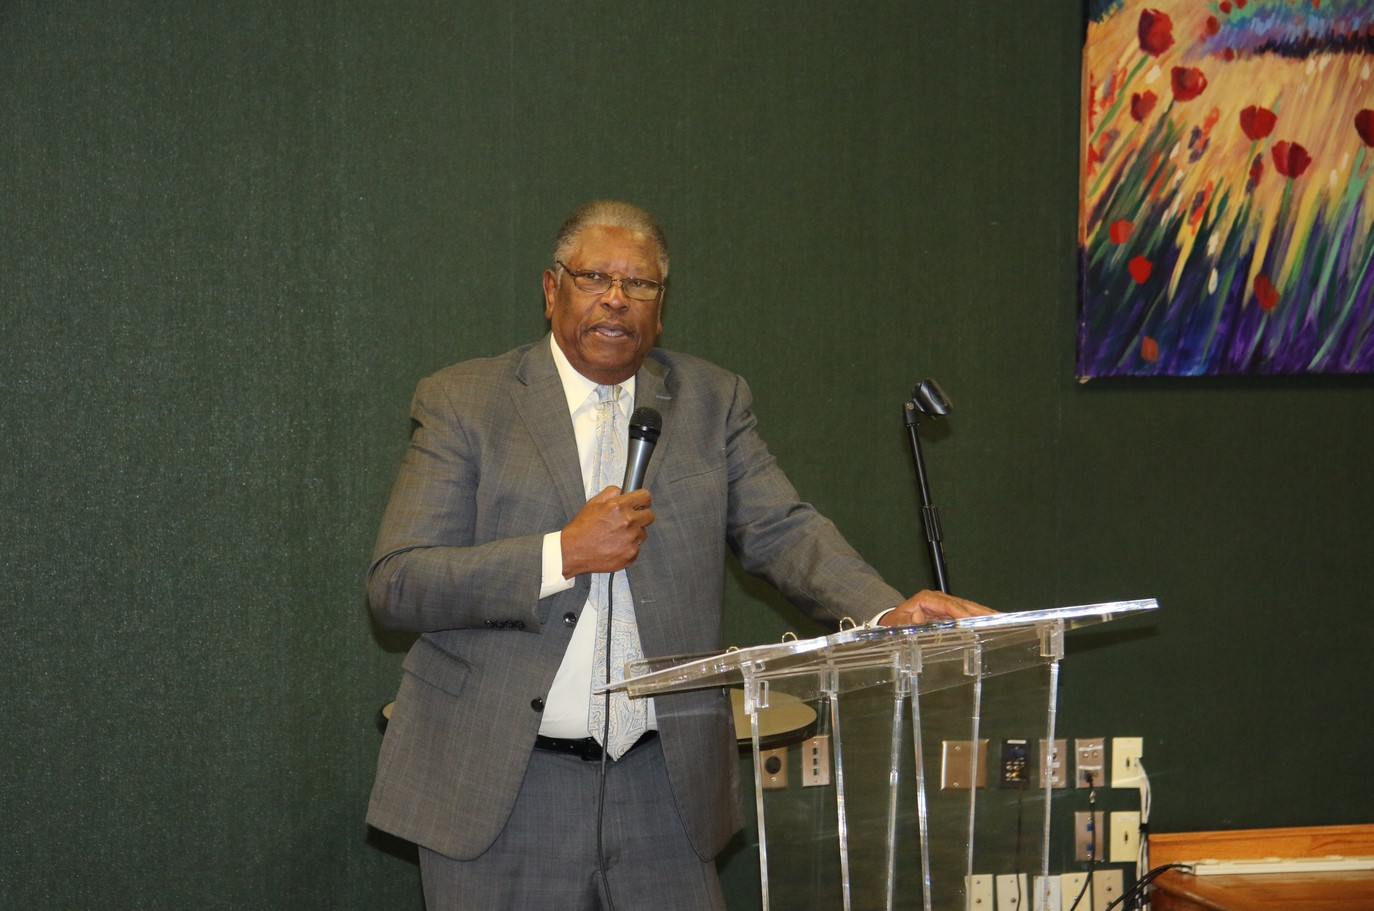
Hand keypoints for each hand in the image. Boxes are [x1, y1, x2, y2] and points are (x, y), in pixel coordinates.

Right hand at [560, 486, 654, 577]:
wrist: (574, 551)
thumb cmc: (582, 529)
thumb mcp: (593, 503)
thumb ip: (611, 493)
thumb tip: (622, 490)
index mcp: (619, 507)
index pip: (645, 497)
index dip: (644, 499)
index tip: (643, 502)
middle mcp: (628, 522)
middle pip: (649, 516)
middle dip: (641, 516)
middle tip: (630, 519)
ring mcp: (631, 539)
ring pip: (643, 533)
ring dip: (635, 533)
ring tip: (618, 534)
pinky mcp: (631, 554)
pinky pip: (637, 547)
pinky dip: (629, 546)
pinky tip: (616, 545)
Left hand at [878, 590, 995, 626]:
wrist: (891, 623)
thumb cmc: (894, 624)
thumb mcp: (896, 624)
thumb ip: (905, 622)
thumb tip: (917, 618)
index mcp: (926, 599)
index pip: (948, 605)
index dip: (961, 613)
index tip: (972, 621)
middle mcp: (938, 599)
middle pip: (962, 603)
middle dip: (980, 611)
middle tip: (998, 618)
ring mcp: (944, 605)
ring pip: (967, 607)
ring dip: (984, 613)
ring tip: (1001, 619)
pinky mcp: (948, 612)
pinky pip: (965, 613)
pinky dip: (979, 617)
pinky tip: (991, 621)